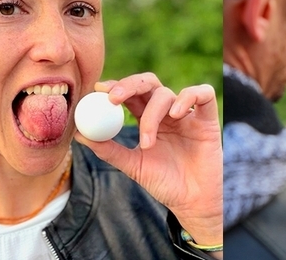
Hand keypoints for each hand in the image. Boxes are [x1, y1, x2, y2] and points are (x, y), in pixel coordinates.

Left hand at [74, 73, 221, 246]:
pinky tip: (176, 114)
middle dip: (129, 85)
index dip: (116, 87)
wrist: (192, 202)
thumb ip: (108, 150)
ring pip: (166, 94)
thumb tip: (78, 135)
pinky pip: (203, 93)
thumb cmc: (164, 184)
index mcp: (148, 118)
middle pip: (148, 84)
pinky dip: (188, 96)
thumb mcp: (132, 166)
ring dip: (152, 115)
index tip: (98, 91)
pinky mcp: (208, 118)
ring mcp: (187, 114)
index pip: (130, 94)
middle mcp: (166, 112)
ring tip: (148, 143)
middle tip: (113, 98)